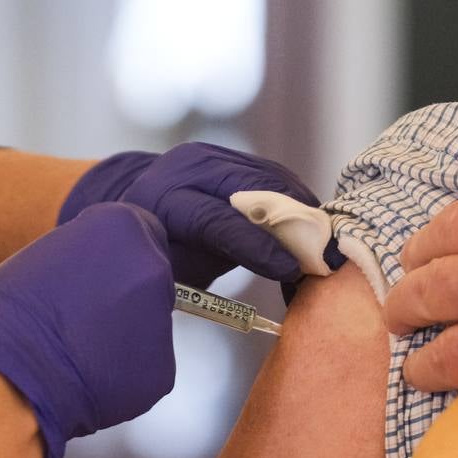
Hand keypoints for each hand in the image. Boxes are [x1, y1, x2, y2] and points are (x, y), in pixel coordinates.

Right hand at [0, 203, 174, 457]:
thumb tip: (98, 269)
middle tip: (84, 316)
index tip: (98, 276)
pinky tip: (91, 374)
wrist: (8, 379)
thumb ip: (86, 254)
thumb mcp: (44, 256)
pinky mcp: (162, 370)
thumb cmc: (8, 319)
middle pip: (151, 277)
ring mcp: (162, 320)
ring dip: (125, 335)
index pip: (143, 232)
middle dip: (125, 295)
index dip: (117, 259)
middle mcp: (153, 266)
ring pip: (150, 325)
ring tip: (80, 348)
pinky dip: (125, 373)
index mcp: (123, 225)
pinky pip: (147, 367)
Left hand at [60, 142, 318, 286]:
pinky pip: (273, 175)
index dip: (259, 246)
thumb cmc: (149, 254)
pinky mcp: (230, 156)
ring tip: (327, 246)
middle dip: (295, 223)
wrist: (129, 206)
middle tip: (328, 257)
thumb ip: (201, 275)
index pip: (218, 221)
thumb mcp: (167, 272)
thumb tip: (250, 301)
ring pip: (271, 178)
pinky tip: (312, 228)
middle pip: (255, 190)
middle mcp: (187, 170)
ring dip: (303, 211)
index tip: (291, 269)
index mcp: (163, 202)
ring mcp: (211, 156)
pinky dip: (296, 201)